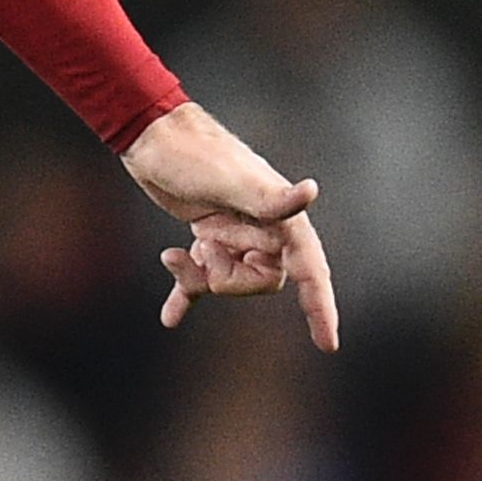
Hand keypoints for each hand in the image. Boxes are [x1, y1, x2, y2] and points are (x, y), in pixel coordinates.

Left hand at [117, 98, 340, 349]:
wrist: (152, 137)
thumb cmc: (195, 154)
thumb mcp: (230, 179)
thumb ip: (270, 198)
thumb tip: (311, 192)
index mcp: (280, 219)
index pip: (310, 272)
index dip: (321, 308)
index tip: (329, 343)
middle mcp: (263, 230)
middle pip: (261, 283)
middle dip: (228, 280)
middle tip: (203, 248)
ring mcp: (233, 236)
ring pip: (227, 282)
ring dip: (197, 279)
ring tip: (171, 256)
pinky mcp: (205, 238)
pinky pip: (200, 280)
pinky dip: (185, 296)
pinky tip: (170, 318)